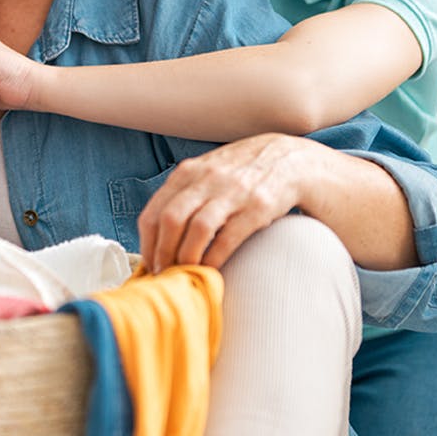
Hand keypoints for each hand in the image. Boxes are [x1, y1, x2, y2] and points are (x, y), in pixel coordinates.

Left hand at [138, 133, 324, 272]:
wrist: (289, 159)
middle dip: (163, 254)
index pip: (153, 212)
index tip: (149, 264)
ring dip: (187, 258)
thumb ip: (182, 194)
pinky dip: (215, 258)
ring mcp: (233, 191)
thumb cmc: (240, 172)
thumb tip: (157, 232)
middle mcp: (207, 179)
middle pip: (171, 220)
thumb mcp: (206, 172)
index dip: (147, 244)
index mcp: (188, 172)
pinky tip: (211, 270)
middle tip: (165, 275)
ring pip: (197, 229)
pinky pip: (229, 237)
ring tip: (186, 276)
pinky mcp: (258, 206)